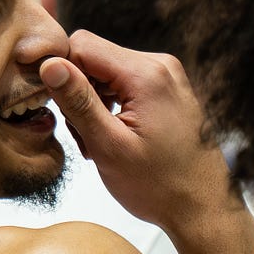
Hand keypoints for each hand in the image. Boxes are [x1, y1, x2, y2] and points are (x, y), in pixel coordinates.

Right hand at [39, 31, 228, 231]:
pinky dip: (111, 107)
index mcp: (146, 74)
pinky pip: (125, 84)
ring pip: (106, 72)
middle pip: (94, 57)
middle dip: (78, 94)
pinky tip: (114, 137)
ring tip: (99, 144)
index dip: (60, 73)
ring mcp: (167, 77)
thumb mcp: (109, 146)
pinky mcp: (168, 90)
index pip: (82, 45)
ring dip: (93, 104)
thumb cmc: (161, 186)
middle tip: (84, 137)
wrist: (204, 208)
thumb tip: (49, 65)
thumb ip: (78, 102)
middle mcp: (160, 66)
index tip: (60, 110)